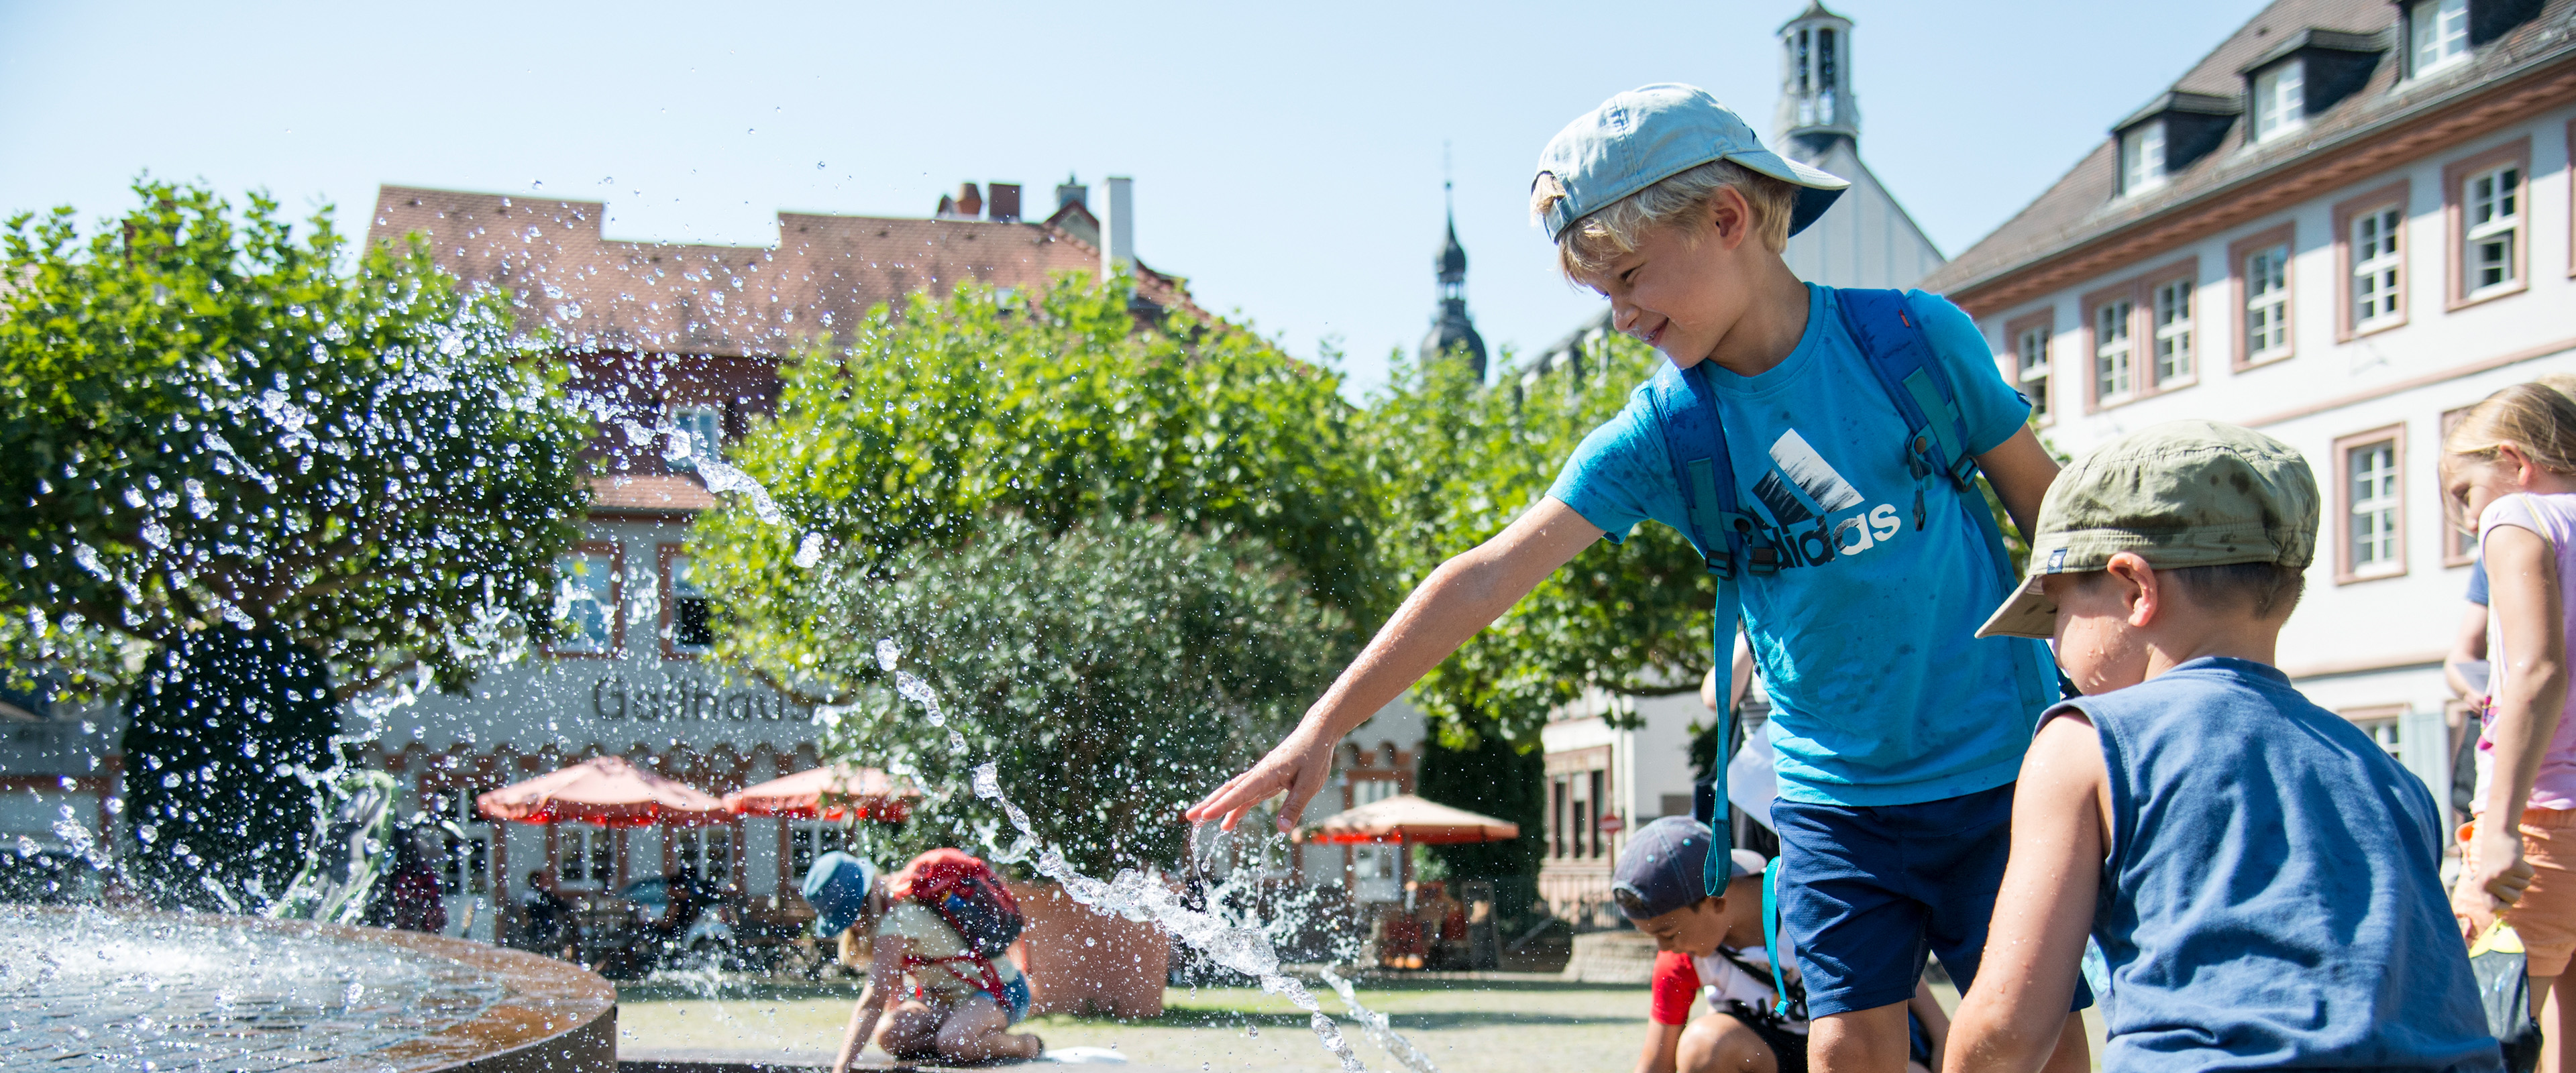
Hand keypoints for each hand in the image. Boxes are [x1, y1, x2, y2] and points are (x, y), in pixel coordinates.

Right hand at [1186, 724, 1335, 832]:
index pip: (1241, 792)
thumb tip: (1281, 831)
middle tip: (1189, 817)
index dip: (1223, 805)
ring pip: (1234, 793)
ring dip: (1217, 807)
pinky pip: (1246, 796)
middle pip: (1229, 791)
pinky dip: (1235, 808)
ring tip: (1199, 823)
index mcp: (1267, 773)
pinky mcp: (1266, 780)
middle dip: (1208, 804)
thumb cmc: (1314, 756)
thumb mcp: (1310, 784)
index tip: (1205, 816)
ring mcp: (1260, 777)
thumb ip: (1294, 806)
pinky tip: (1228, 823)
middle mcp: (1259, 774)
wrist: (1316, 733)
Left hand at [2470, 826, 2536, 913]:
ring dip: (2521, 875)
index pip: (2492, 908)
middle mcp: (2488, 881)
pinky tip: (2516, 859)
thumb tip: (2497, 914)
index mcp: (2481, 886)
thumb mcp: (2490, 877)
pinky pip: (2530, 874)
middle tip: (2507, 874)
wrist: (2497, 835)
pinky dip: (2527, 867)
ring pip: (2524, 885)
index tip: (2507, 899)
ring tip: (2509, 864)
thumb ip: (2493, 893)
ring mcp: (2500, 873)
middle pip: (2515, 898)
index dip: (2504, 906)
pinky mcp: (2512, 865)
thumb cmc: (2495, 860)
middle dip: (2517, 888)